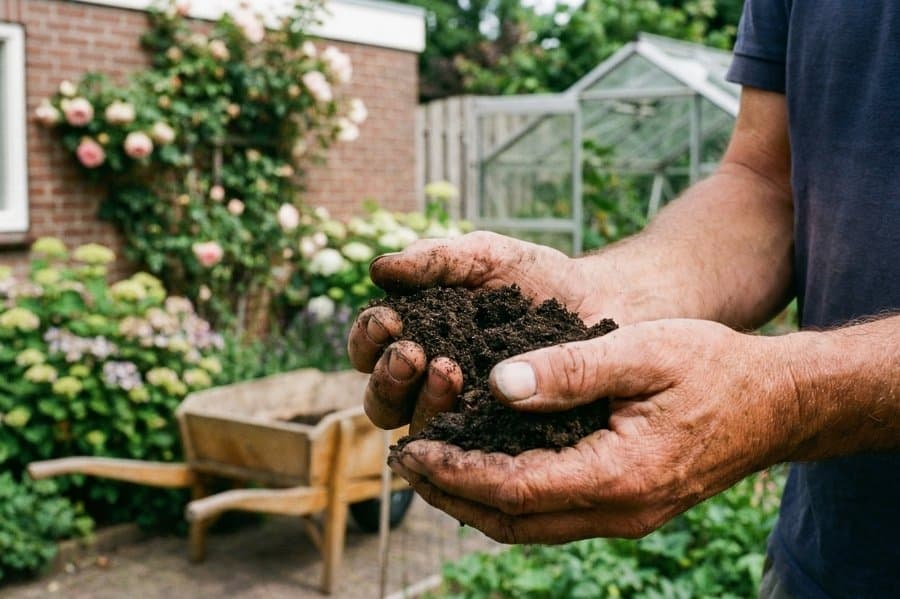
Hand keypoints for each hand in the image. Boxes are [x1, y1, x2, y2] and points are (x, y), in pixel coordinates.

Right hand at [348, 231, 611, 430]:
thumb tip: (379, 269)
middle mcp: (428, 383)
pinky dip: (466, 429)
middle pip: (382, 399)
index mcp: (414, 338)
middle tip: (413, 353)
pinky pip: (470, 446)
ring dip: (422, 400)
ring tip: (449, 370)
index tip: (389, 320)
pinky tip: (483, 404)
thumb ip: (435, 259)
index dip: (368, 338)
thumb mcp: (484, 257)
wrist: (600, 303)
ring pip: (417, 427)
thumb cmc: (534, 276)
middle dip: (389, 376)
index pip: (369, 349)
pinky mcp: (497, 439)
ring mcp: (461, 416)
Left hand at [388, 319, 800, 542]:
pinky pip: (552, 515)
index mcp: (618, 475)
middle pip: (512, 521)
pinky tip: (485, 469)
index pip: (514, 487)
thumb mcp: (642, 352)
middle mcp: (618, 510)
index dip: (456, 470)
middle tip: (405, 463)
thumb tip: (497, 383)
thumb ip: (571, 369)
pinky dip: (509, 498)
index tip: (412, 448)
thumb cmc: (712, 368)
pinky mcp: (625, 505)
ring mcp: (623, 515)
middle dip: (452, 495)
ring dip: (475, 502)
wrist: (774, 404)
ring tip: (432, 468)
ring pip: (530, 526)